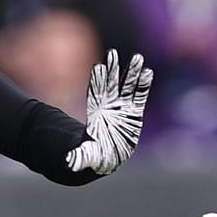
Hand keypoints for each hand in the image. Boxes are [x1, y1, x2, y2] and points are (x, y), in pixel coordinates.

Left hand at [68, 49, 152, 175]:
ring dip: (131, 72)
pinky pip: (140, 97)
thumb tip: (68, 163)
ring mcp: (122, 109)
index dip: (98, 82)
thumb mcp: (84, 157)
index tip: (99, 68)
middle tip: (113, 54)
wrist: (105, 155)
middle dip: (113, 70)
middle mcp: (109, 108)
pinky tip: (147, 72)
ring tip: (137, 57)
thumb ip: (78, 158)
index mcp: (96, 116)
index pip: (96, 94)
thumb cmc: (93, 155)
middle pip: (111, 85)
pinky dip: (143, 85)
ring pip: (127, 87)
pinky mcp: (134, 113)